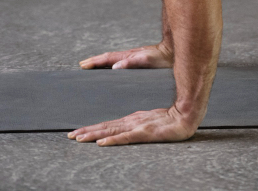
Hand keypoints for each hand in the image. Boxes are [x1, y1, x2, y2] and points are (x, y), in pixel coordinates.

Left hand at [68, 105, 198, 145]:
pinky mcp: (145, 133)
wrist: (187, 115)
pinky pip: (125, 138)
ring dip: (94, 135)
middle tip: (70, 136)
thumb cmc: (170, 119)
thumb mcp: (149, 122)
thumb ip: (137, 125)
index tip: (77, 133)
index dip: (91, 130)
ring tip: (79, 138)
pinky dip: (112, 140)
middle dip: (86, 132)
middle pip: (105, 128)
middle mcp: (131, 122)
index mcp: (131, 120)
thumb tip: (122, 130)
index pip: (107, 126)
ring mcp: (137, 127)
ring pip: (111, 132)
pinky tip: (102, 143)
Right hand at [79, 43, 173, 69]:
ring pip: (113, 60)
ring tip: (93, 67)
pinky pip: (120, 63)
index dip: (94, 62)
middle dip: (94, 61)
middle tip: (83, 65)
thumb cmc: (162, 58)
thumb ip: (131, 63)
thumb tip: (114, 67)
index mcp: (127, 56)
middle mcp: (128, 56)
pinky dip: (112, 65)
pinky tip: (113, 69)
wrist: (174, 53)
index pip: (107, 59)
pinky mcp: (139, 62)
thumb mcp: (146, 61)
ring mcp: (133, 58)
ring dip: (102, 63)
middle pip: (107, 58)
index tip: (83, 65)